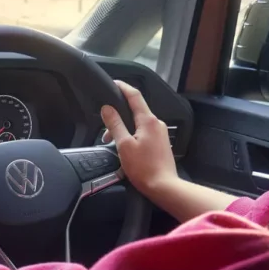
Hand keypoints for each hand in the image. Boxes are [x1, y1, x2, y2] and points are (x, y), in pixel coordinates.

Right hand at [100, 80, 177, 197]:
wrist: (163, 186)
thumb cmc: (143, 168)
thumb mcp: (124, 145)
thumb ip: (115, 124)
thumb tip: (107, 108)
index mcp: (148, 120)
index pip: (134, 96)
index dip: (123, 87)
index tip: (113, 83)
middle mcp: (157, 123)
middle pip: (135, 112)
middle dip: (119, 118)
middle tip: (105, 132)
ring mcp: (160, 133)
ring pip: (139, 124)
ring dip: (124, 130)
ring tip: (114, 145)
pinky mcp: (161, 144)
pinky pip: (144, 134)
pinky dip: (132, 137)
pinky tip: (126, 150)